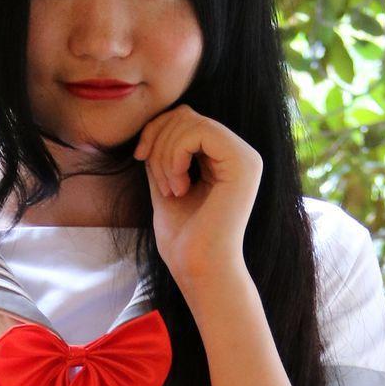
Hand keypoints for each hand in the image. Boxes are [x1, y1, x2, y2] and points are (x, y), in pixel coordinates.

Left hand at [133, 106, 260, 291]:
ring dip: (164, 154)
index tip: (139, 159)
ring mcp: (245, 157)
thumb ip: (163, 154)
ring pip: (190, 121)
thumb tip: (152, 127)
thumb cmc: (183, 240)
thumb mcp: (164, 184)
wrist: (199, 270)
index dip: (155, 131)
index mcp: (224, 158)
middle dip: (158, 141)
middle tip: (158, 182)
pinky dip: (175, 156)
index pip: (185, 119)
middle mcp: (240, 153)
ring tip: (169, 189)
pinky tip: (179, 187)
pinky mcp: (243, 163)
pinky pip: (199, 132)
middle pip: (186, 115)